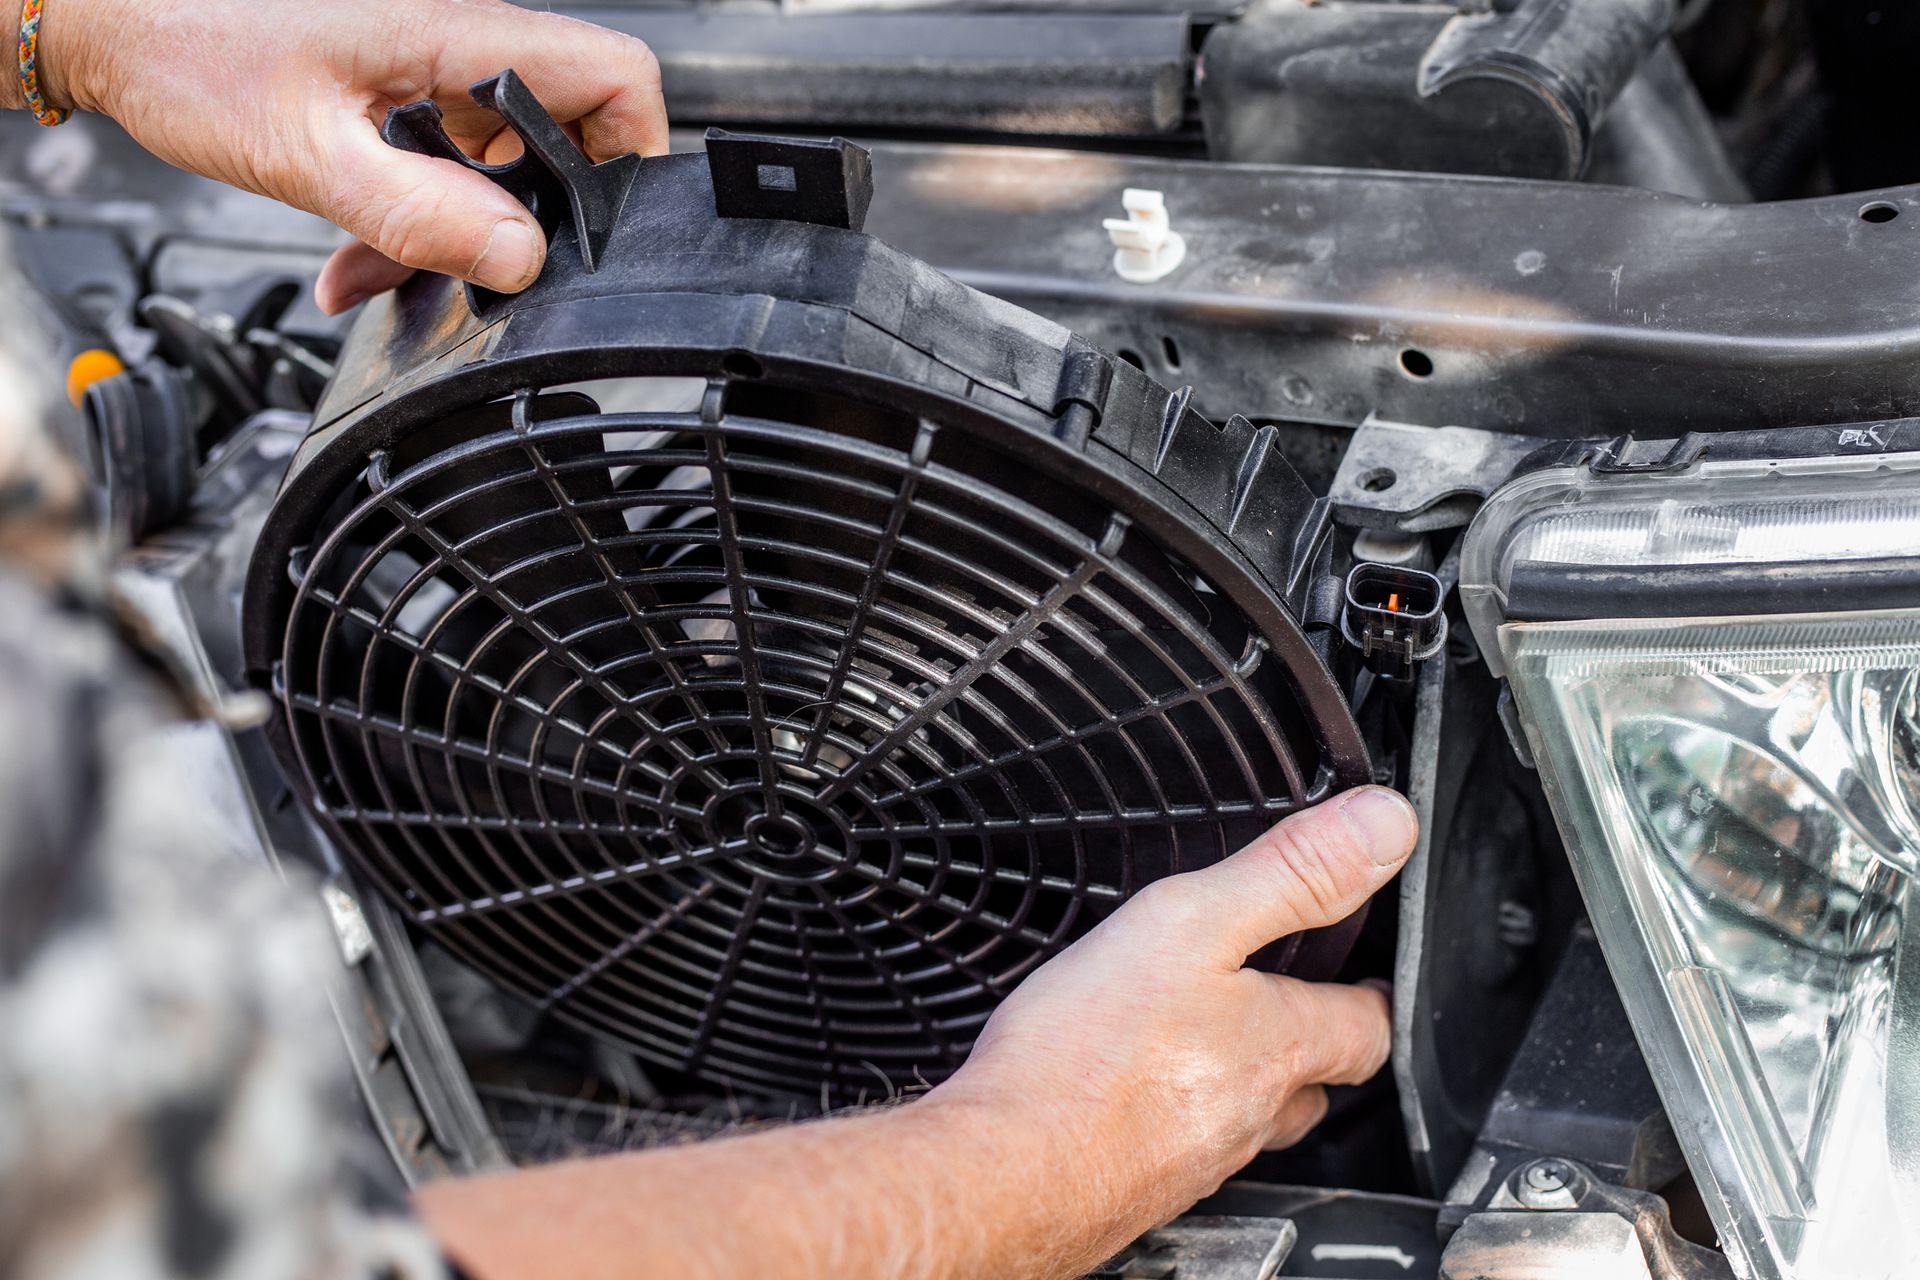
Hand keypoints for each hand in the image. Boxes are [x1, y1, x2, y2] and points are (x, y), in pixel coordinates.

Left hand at [34, 0, 667, 312]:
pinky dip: (419, 221)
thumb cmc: (187, 51)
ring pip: (502, 160)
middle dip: (538, 216)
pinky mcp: (398, 95)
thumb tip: (520, 256)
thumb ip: (418, 209)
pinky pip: (446, 164)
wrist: (110, 24)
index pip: (618, 76)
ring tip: (397, 268)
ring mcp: (430, 69)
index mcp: (459, 35)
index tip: (601, 229)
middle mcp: (458, 45)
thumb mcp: (306, 150)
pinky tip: (363, 258)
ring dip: (466, 230)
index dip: (635, 156)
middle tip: (488, 266)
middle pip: (572, 130)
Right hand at [939, 786, 1416, 1234]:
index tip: (1367, 977)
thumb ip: (1288, 874)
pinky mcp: (1134, 1189)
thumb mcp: (1190, 925)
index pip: (1369, 1027)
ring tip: (1212, 1048)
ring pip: (1247, 1121)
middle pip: (1313, 1085)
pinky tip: (1127, 1097)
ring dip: (1244, 1085)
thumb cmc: (1087, 1057)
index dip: (1372, 997)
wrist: (1004, 1174)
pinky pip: (1177, 1149)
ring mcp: (1194, 1159)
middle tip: (1293, 1010)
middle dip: (1311, 1047)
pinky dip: (1169, 1117)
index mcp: (1279, 1043)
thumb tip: (1384, 826)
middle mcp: (1250, 1113)